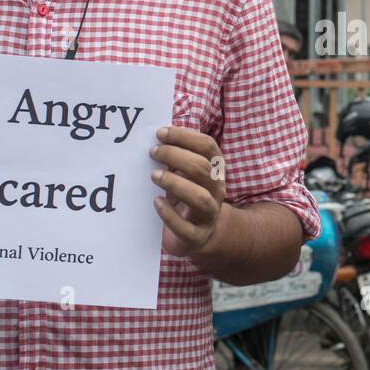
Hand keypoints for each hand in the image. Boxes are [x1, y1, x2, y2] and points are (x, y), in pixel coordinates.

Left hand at [150, 126, 225, 257]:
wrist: (199, 236)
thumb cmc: (187, 196)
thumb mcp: (187, 174)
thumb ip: (177, 158)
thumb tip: (158, 138)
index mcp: (216, 170)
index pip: (208, 146)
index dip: (185, 137)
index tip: (160, 133)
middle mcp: (216, 190)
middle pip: (203, 168)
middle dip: (176, 156)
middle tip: (153, 152)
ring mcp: (209, 214)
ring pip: (200, 197)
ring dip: (175, 183)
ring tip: (154, 176)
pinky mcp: (196, 236)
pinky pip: (185, 227)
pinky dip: (169, 213)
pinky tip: (156, 202)